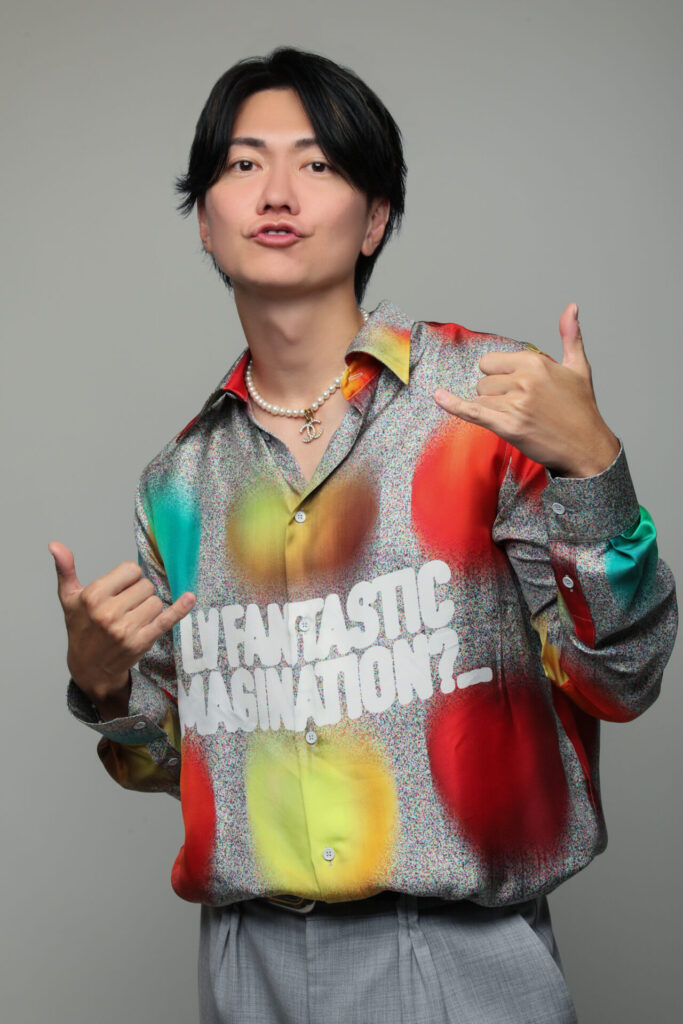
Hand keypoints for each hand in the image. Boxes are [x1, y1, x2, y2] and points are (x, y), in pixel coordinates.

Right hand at [49, 541, 194, 718]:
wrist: (89, 669)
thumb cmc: (80, 629)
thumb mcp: (69, 598)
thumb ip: (65, 569)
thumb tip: (55, 544)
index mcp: (93, 596)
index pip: (131, 570)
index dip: (129, 578)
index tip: (121, 589)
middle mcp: (109, 612)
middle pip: (146, 585)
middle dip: (140, 593)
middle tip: (126, 607)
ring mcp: (126, 628)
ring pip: (156, 601)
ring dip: (150, 607)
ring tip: (133, 618)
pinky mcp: (141, 642)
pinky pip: (166, 620)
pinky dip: (180, 609)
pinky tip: (190, 598)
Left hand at [433, 303, 619, 476]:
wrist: (587, 447)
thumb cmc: (581, 409)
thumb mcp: (579, 367)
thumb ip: (570, 336)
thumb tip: (571, 307)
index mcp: (536, 363)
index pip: (491, 362)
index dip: (500, 376)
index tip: (520, 388)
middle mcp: (524, 380)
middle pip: (483, 382)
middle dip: (495, 394)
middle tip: (522, 406)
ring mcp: (515, 404)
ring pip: (480, 399)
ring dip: (492, 410)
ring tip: (520, 417)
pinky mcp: (508, 426)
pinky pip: (473, 412)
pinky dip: (453, 405)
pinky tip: (438, 397)